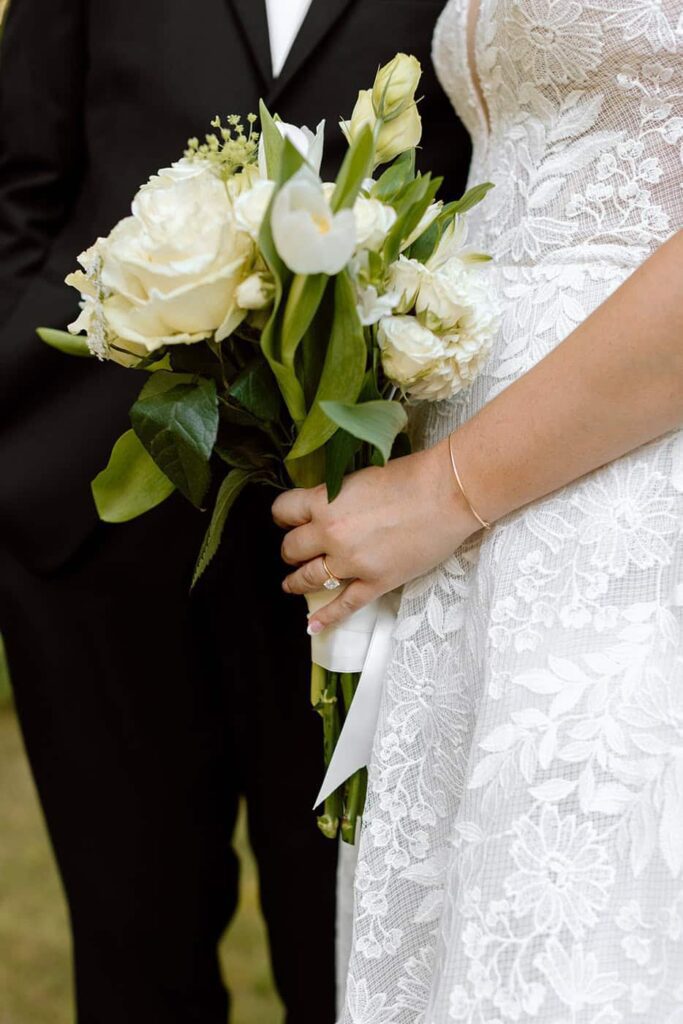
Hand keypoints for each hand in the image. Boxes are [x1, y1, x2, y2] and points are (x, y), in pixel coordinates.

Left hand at [271, 437, 481, 632]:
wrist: (446, 494)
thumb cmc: (410, 477)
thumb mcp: (359, 477)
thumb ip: (337, 495)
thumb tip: (326, 506)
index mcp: (325, 502)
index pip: (283, 511)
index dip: (283, 517)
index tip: (286, 521)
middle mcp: (331, 534)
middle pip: (291, 549)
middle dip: (290, 551)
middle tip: (294, 553)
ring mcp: (351, 562)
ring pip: (309, 579)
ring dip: (296, 582)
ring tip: (292, 584)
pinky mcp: (375, 582)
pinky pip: (344, 605)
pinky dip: (327, 617)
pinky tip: (313, 625)